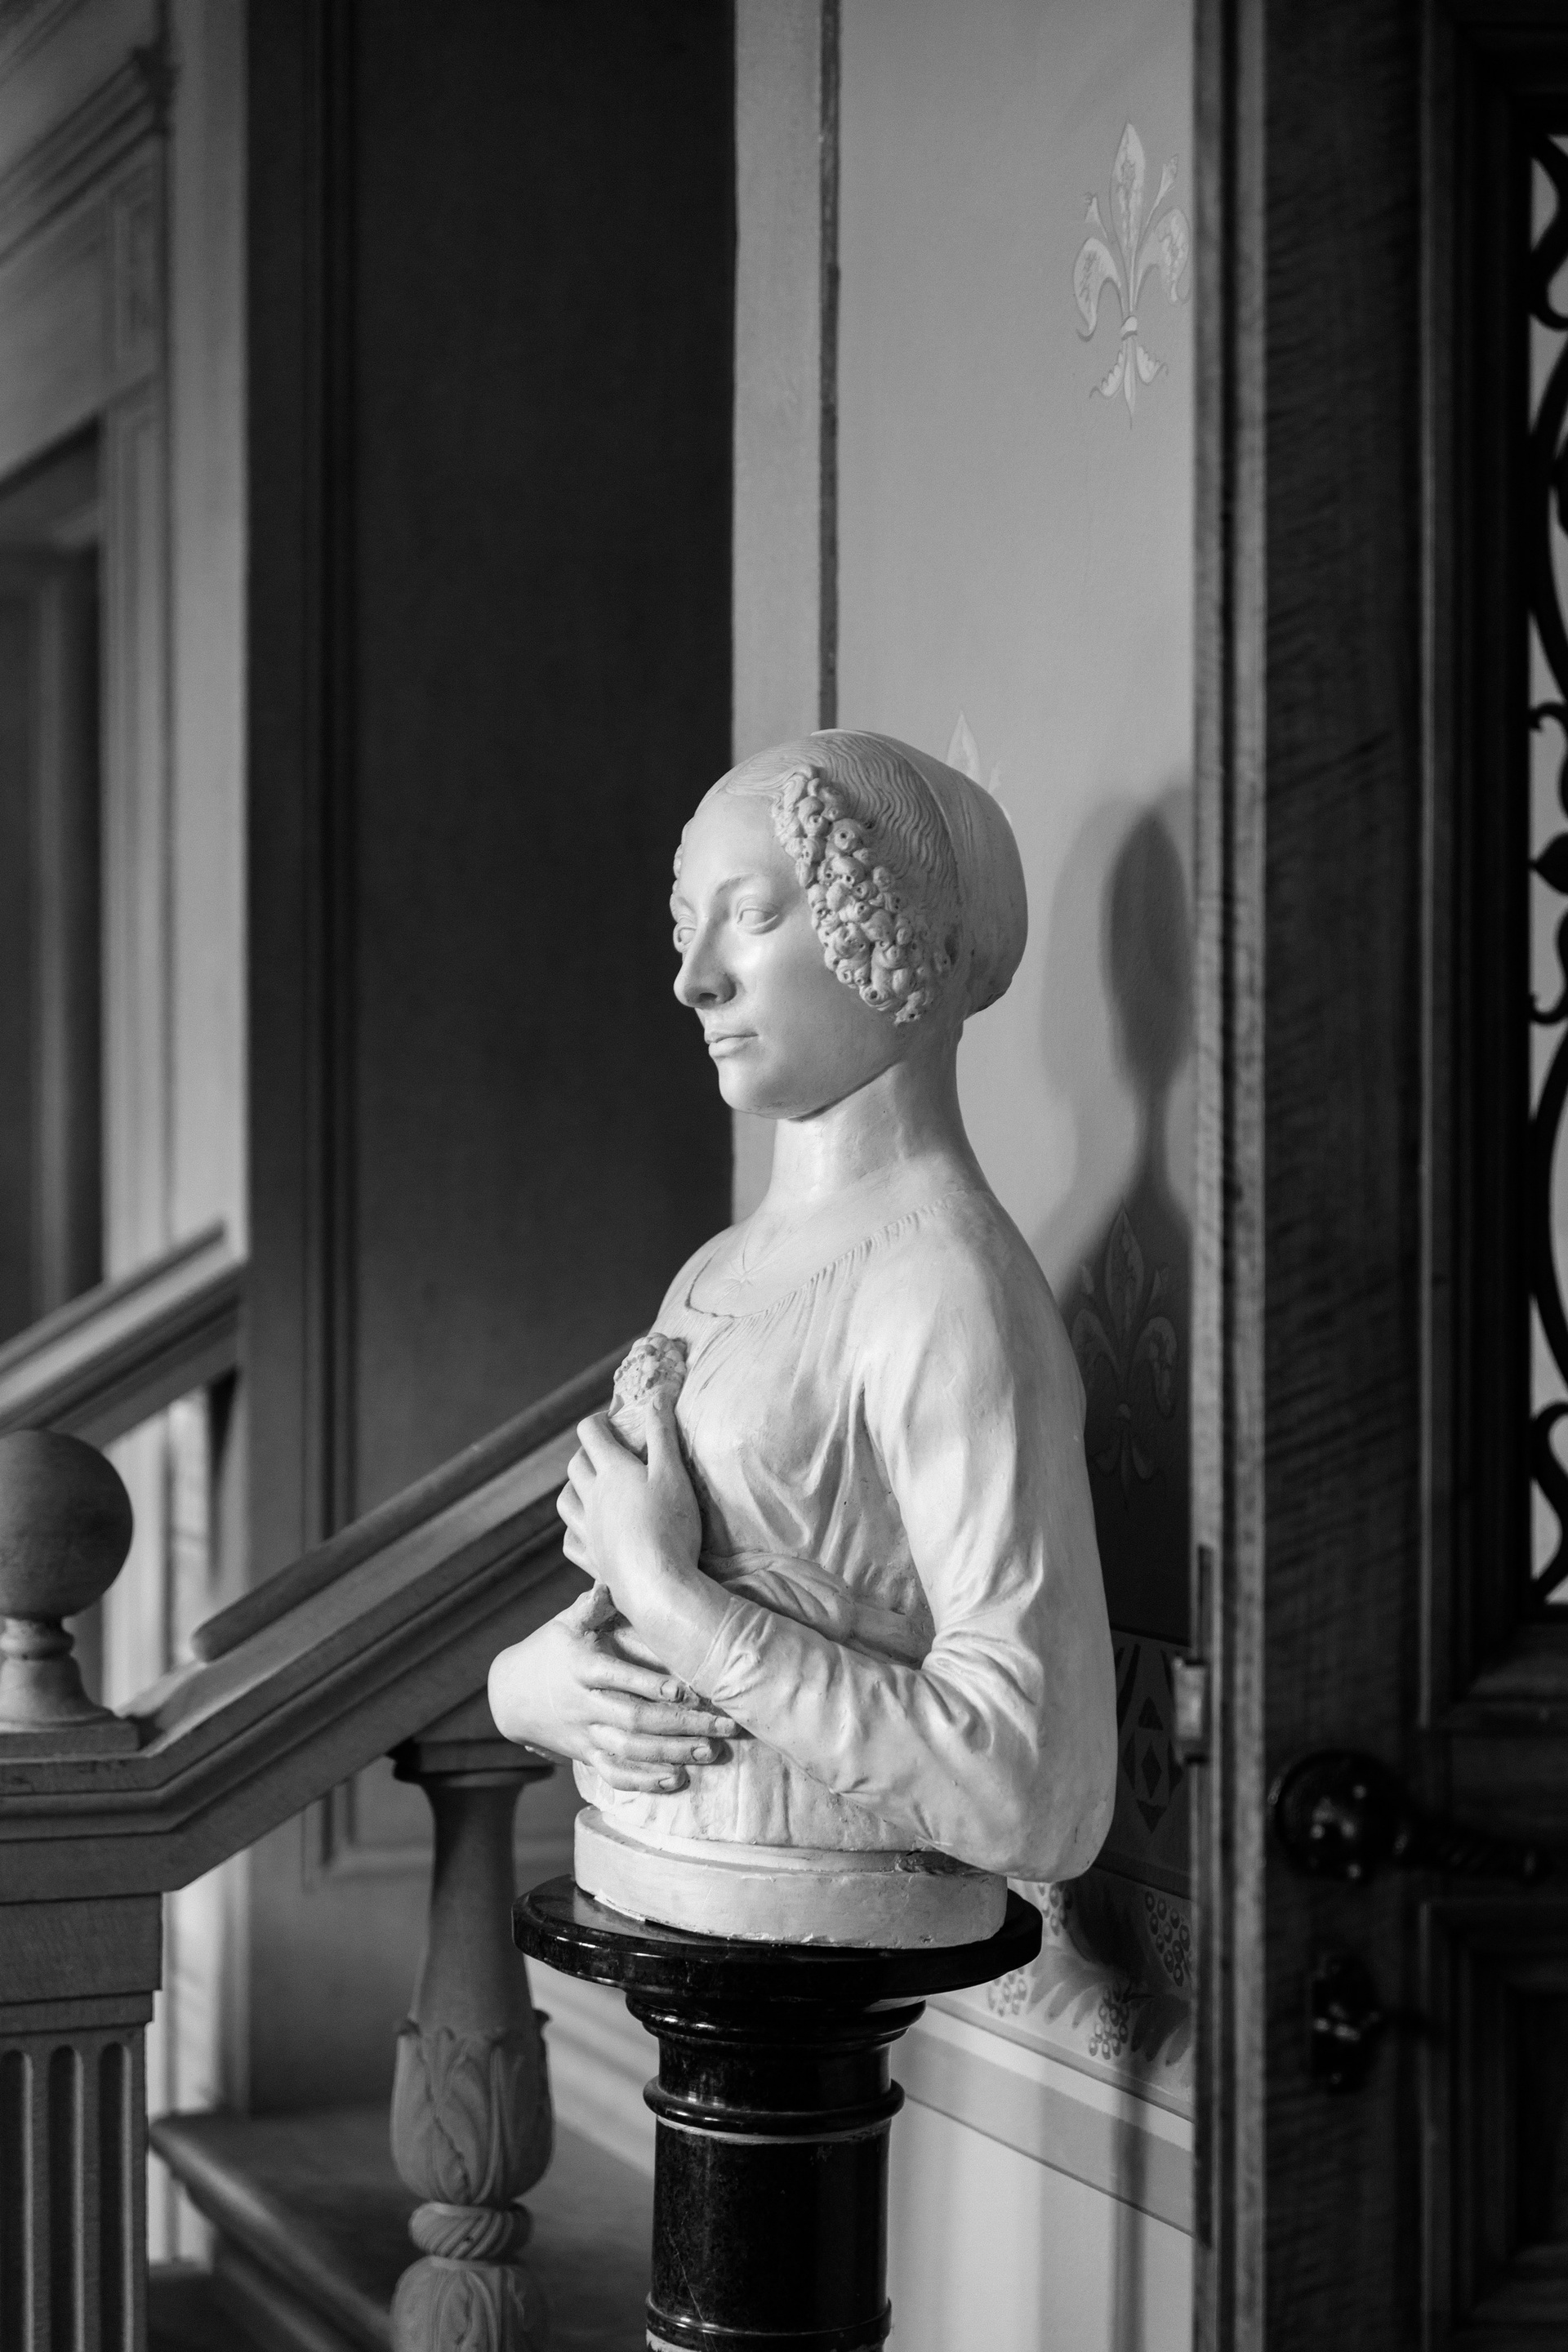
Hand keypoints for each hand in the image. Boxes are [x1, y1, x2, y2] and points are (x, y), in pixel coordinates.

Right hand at [487, 1587, 735, 1792]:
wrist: (510, 1695)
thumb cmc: (550, 1650)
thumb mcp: (564, 1623)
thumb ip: (591, 1604)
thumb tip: (611, 1580)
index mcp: (581, 1667)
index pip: (618, 1678)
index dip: (651, 1685)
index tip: (686, 1690)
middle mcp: (584, 1705)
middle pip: (634, 1720)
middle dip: (681, 1725)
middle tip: (724, 1725)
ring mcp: (585, 1735)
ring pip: (630, 1751)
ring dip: (672, 1754)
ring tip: (710, 1752)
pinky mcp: (586, 1755)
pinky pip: (615, 1775)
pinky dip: (644, 1783)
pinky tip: (677, 1781)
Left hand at [557, 1392, 701, 1618]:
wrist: (657, 1587)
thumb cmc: (670, 1526)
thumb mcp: (673, 1473)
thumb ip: (663, 1432)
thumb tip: (658, 1393)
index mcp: (611, 1472)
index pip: (591, 1433)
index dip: (599, 1421)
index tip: (613, 1421)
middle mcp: (591, 1498)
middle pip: (575, 1464)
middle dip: (587, 1451)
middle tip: (608, 1451)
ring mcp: (587, 1531)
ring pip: (565, 1500)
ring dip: (574, 1487)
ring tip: (591, 1486)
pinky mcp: (591, 1560)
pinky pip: (570, 1540)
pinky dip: (574, 1529)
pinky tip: (585, 1530)